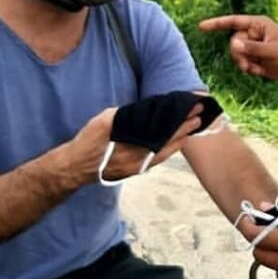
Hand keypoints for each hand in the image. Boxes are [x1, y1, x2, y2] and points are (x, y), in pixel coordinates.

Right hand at [67, 104, 202, 184]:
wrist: (77, 167)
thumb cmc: (89, 142)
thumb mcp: (106, 121)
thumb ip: (128, 117)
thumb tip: (147, 111)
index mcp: (135, 143)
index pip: (165, 129)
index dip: (180, 119)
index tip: (192, 109)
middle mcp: (141, 157)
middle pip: (169, 139)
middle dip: (185, 126)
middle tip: (200, 115)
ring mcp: (141, 165)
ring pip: (167, 149)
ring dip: (181, 137)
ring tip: (194, 125)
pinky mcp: (138, 169)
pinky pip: (159, 158)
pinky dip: (171, 148)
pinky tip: (178, 141)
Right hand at [197, 15, 277, 83]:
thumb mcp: (272, 51)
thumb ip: (252, 48)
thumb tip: (233, 44)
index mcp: (258, 24)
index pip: (234, 22)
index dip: (217, 23)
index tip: (201, 26)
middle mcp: (253, 33)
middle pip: (234, 42)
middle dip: (240, 54)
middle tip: (251, 62)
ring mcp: (253, 46)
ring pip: (236, 54)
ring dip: (244, 63)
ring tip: (257, 67)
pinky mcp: (253, 57)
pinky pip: (242, 63)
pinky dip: (249, 69)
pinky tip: (261, 70)